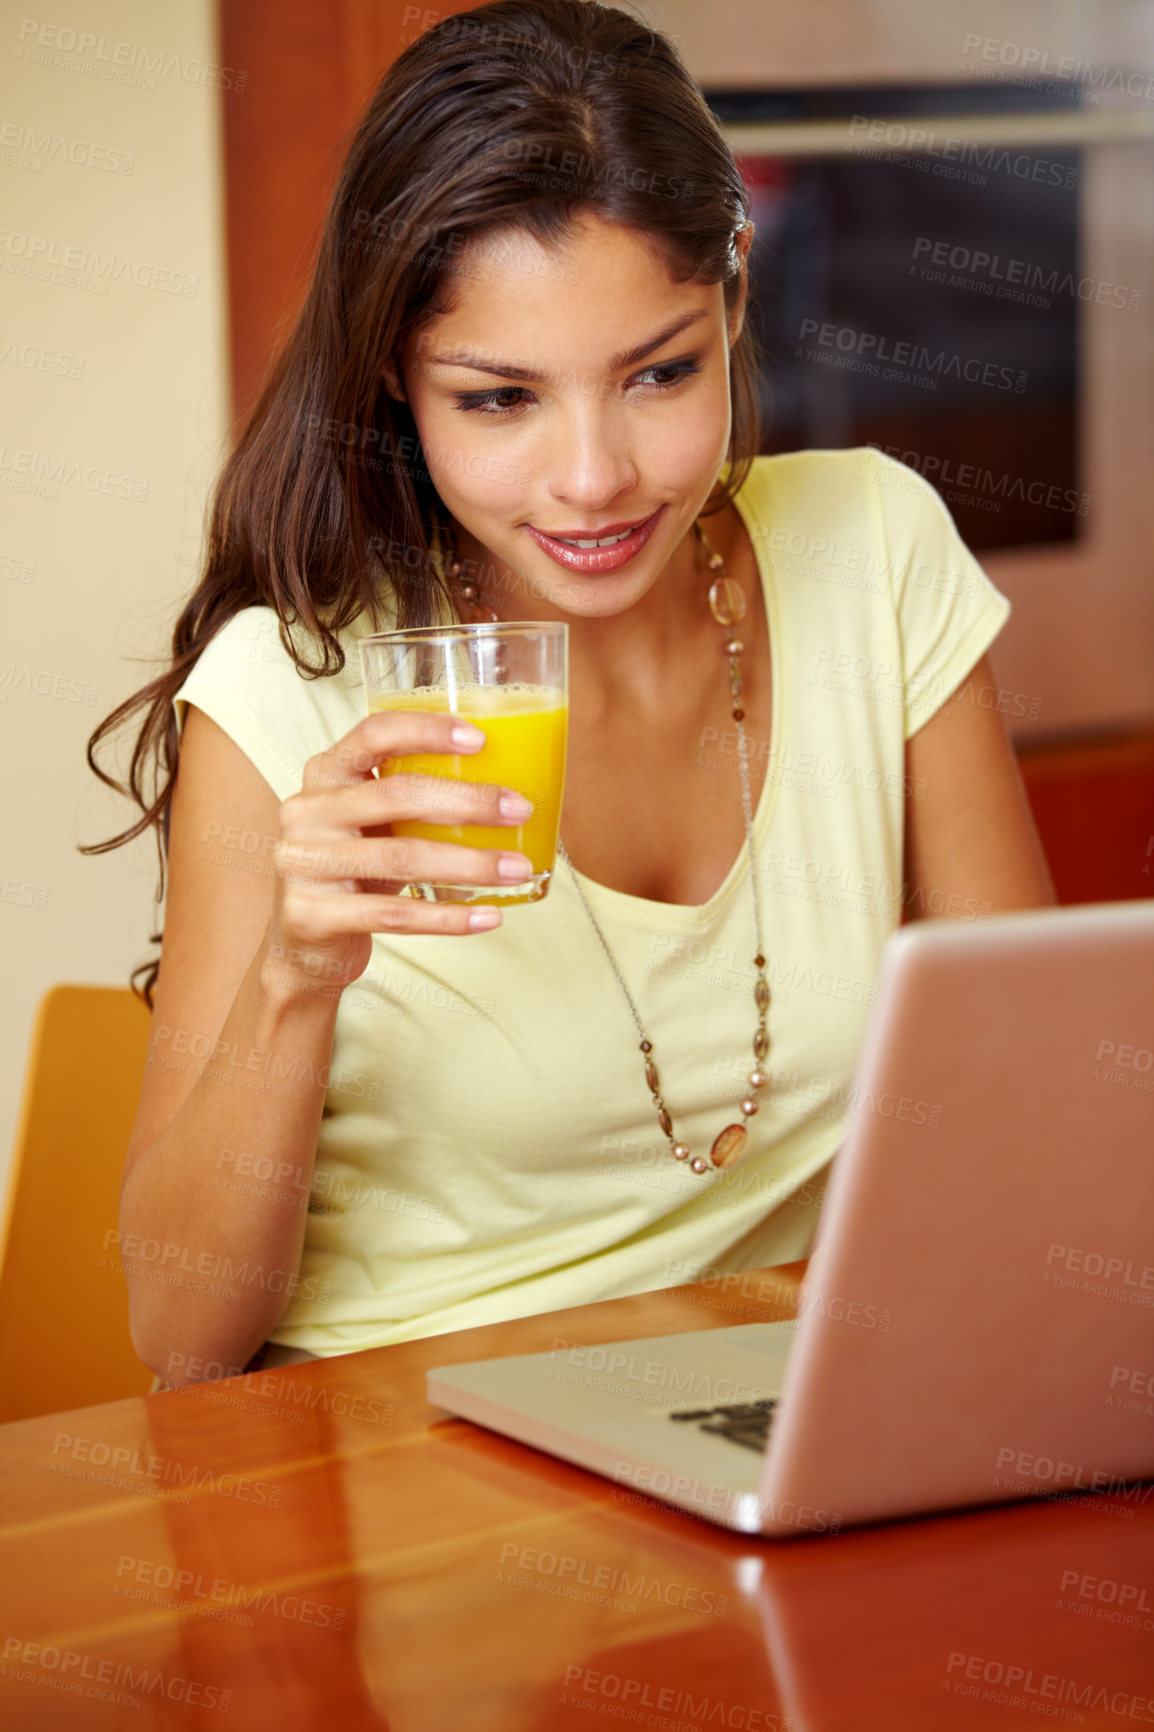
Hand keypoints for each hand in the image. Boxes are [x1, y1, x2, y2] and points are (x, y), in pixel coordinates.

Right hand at [263, 710, 529, 992]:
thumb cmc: (358, 871)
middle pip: (395, 794)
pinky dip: (448, 918)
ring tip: (518, 868)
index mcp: (326, 773)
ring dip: (469, 864)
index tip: (479, 739)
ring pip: (401, 858)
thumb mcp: (378, 825)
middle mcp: (307, 810)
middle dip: (467, 801)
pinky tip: (488, 917)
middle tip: (520, 809)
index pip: (373, 734)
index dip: (425, 731)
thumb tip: (509, 792)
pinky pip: (394, 915)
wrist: (306, 943)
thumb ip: (418, 802)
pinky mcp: (311, 914)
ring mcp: (303, 862)